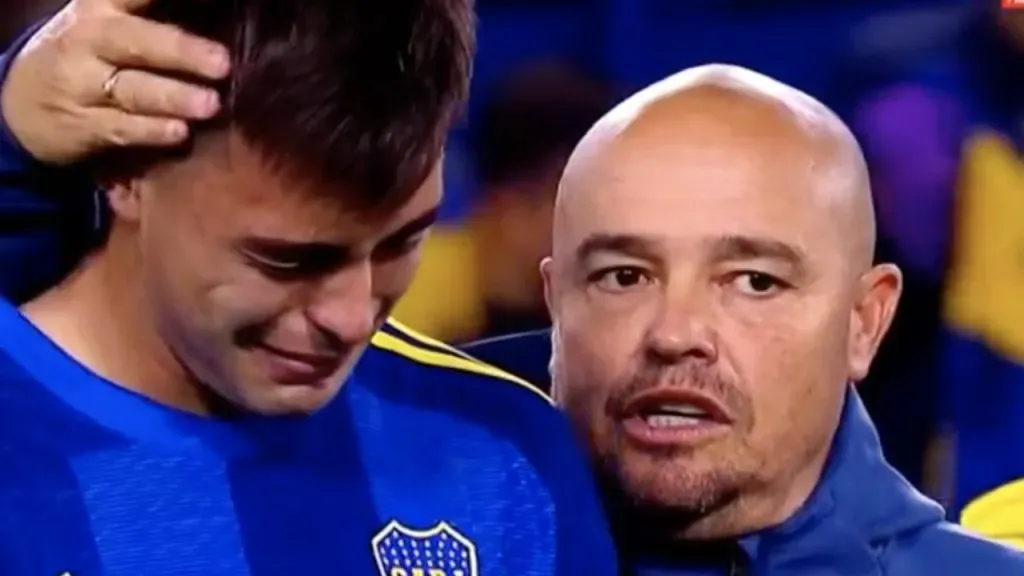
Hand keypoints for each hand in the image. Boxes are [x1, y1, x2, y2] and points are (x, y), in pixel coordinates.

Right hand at [0, 0, 229, 164]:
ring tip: (210, 104)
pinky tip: (179, 132)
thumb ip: (149, 13)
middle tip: (222, 63)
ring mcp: (82, 86)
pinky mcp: (84, 126)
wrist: (21, 103)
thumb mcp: (106, 21)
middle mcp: (88, 42)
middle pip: (134, 42)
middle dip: (179, 51)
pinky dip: (151, 132)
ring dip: (173, 97)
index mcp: (99, 9)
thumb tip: (215, 12)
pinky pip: (122, 129)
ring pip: (131, 90)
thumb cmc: (85, 55)